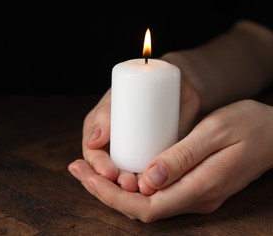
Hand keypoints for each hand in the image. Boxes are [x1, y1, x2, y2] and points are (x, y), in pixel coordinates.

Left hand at [69, 100, 272, 221]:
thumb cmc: (251, 126)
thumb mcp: (216, 132)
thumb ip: (182, 158)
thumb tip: (147, 181)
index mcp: (201, 187)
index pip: (145, 206)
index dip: (110, 194)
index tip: (85, 174)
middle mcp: (197, 199)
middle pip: (140, 208)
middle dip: (103, 190)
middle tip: (77, 168)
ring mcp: (197, 196)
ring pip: (146, 202)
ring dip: (114, 188)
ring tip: (89, 168)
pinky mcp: (196, 187)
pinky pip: (157, 193)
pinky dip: (131, 184)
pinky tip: (119, 169)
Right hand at [71, 56, 201, 191]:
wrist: (180, 86)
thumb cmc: (149, 83)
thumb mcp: (123, 94)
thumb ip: (106, 114)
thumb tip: (94, 141)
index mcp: (100, 127)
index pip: (92, 153)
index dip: (97, 167)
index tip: (110, 173)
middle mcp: (114, 142)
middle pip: (107, 169)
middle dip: (114, 182)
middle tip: (129, 184)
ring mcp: (133, 151)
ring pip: (126, 175)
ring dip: (131, 187)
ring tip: (143, 189)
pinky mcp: (152, 156)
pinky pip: (146, 174)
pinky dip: (148, 184)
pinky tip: (154, 189)